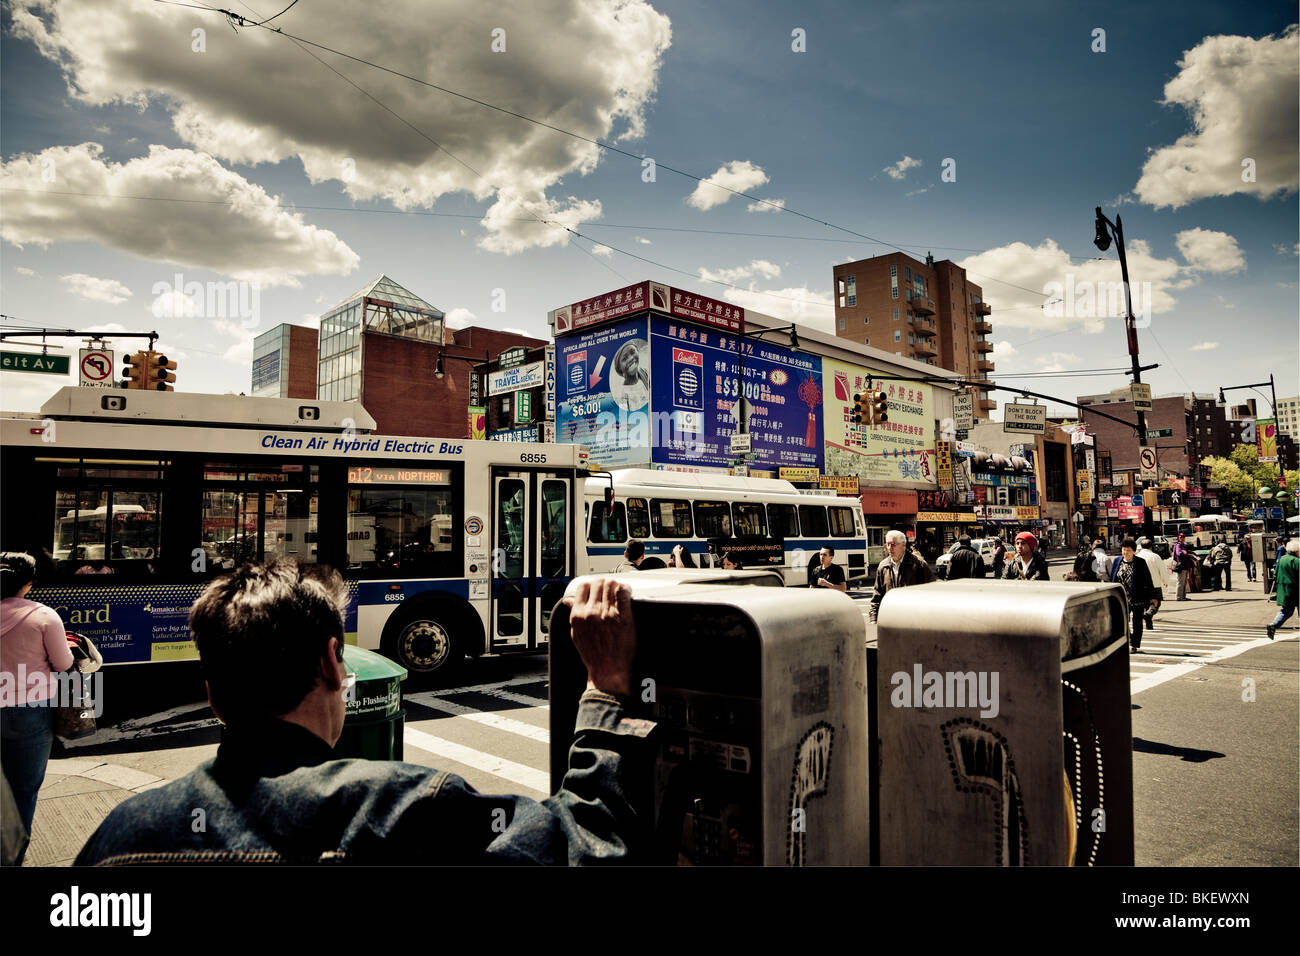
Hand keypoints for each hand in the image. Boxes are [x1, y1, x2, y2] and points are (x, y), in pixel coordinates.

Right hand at [563, 578, 636, 696]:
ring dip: (615, 586)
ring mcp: (607, 614)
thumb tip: (568, 602)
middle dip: (604, 584)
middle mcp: (591, 612)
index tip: (596, 589)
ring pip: (611, 585)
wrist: (608, 669)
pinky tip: (626, 593)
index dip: (591, 585)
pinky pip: (623, 594)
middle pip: (598, 583)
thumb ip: (573, 615)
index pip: (583, 587)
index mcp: (578, 615)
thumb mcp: (576, 634)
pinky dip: (626, 589)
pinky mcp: (622, 617)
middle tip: (610, 590)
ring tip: (619, 591)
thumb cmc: (594, 655)